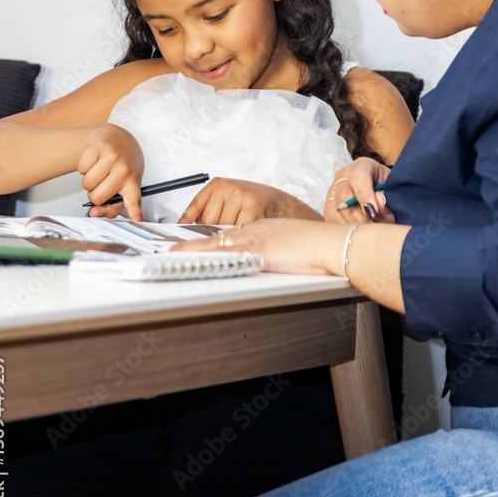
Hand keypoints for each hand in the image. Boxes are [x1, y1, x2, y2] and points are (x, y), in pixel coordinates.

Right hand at [77, 124, 143, 220]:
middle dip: (94, 194)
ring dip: (89, 181)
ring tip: (99, 172)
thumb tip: (94, 212)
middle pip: (97, 197)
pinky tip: (95, 162)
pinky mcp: (100, 146)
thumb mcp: (123, 186)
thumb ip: (110, 206)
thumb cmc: (122, 166)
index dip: (134, 213)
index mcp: (133, 183)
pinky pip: (81, 168)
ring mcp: (113, 157)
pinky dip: (84, 167)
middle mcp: (125, 170)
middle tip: (102, 184)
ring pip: (87, 183)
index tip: (137, 222)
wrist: (118, 138)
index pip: (134, 202)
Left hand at [170, 217, 352, 274]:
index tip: (189, 247)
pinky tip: (182, 257)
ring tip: (165, 255)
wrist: (332, 244)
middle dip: (191, 245)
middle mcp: (254, 230)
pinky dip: (197, 254)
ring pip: (212, 242)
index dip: (207, 242)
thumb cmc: (321, 250)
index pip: (228, 234)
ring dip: (188, 250)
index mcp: (263, 230)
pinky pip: (219, 251)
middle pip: (215, 236)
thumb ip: (281, 256)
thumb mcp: (295, 250)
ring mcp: (253, 238)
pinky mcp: (253, 249)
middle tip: (166, 251)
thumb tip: (277, 266)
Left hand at [178, 178, 321, 225]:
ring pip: (222, 229)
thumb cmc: (254, 205)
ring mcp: (239, 195)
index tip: (173, 242)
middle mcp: (226, 187)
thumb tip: (188, 231)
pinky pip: (238, 231)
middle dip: (214, 235)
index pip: (194, 208)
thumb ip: (211, 212)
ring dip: (230, 238)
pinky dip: (241, 239)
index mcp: (217, 184)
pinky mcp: (252, 206)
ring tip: (242, 233)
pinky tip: (248, 236)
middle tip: (225, 238)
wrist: (282, 205)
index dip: (185, 225)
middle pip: (207, 223)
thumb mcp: (228, 202)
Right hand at [323, 157, 394, 224]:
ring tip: (369, 229)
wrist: (379, 192)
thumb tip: (379, 203)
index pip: (357, 176)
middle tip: (373, 226)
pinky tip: (358, 232)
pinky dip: (345, 229)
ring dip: (353, 224)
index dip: (364, 194)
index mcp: (361, 166)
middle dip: (360, 216)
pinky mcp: (328, 206)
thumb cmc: (387, 189)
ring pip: (336, 211)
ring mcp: (333, 191)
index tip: (373, 212)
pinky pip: (331, 220)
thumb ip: (387, 195)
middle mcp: (343, 177)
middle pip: (344, 197)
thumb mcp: (392, 188)